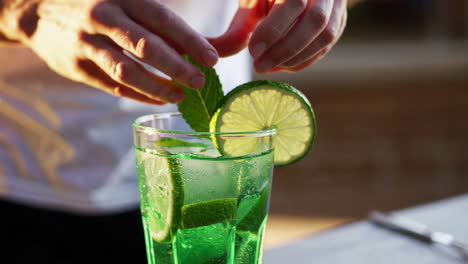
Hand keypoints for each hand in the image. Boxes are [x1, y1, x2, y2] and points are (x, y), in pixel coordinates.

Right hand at [8, 0, 218, 103]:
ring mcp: (87, 44)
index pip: (162, 19)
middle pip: (145, 47)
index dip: (189, 40)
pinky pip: (112, 85)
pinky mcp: (76, 67)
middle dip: (177, 67)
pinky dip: (138, 95)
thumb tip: (207, 45)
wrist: (37, 10)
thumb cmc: (98, 6)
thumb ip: (162, 24)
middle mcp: (103, 17)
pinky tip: (158, 100)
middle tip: (199, 82)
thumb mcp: (127, 1)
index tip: (212, 59)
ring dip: (157, 87)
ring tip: (180, 97)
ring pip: (127, 70)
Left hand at [209, 0, 346, 72]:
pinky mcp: (340, 21)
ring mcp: (337, 4)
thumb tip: (217, 55)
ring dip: (295, 58)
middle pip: (315, 22)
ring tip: (268, 67)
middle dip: (284, 49)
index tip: (252, 51)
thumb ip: (239, 28)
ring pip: (325, 36)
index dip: (273, 30)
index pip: (293, 3)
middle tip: (259, 67)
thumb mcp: (252, 3)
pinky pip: (327, 46)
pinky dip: (304, 60)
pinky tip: (283, 66)